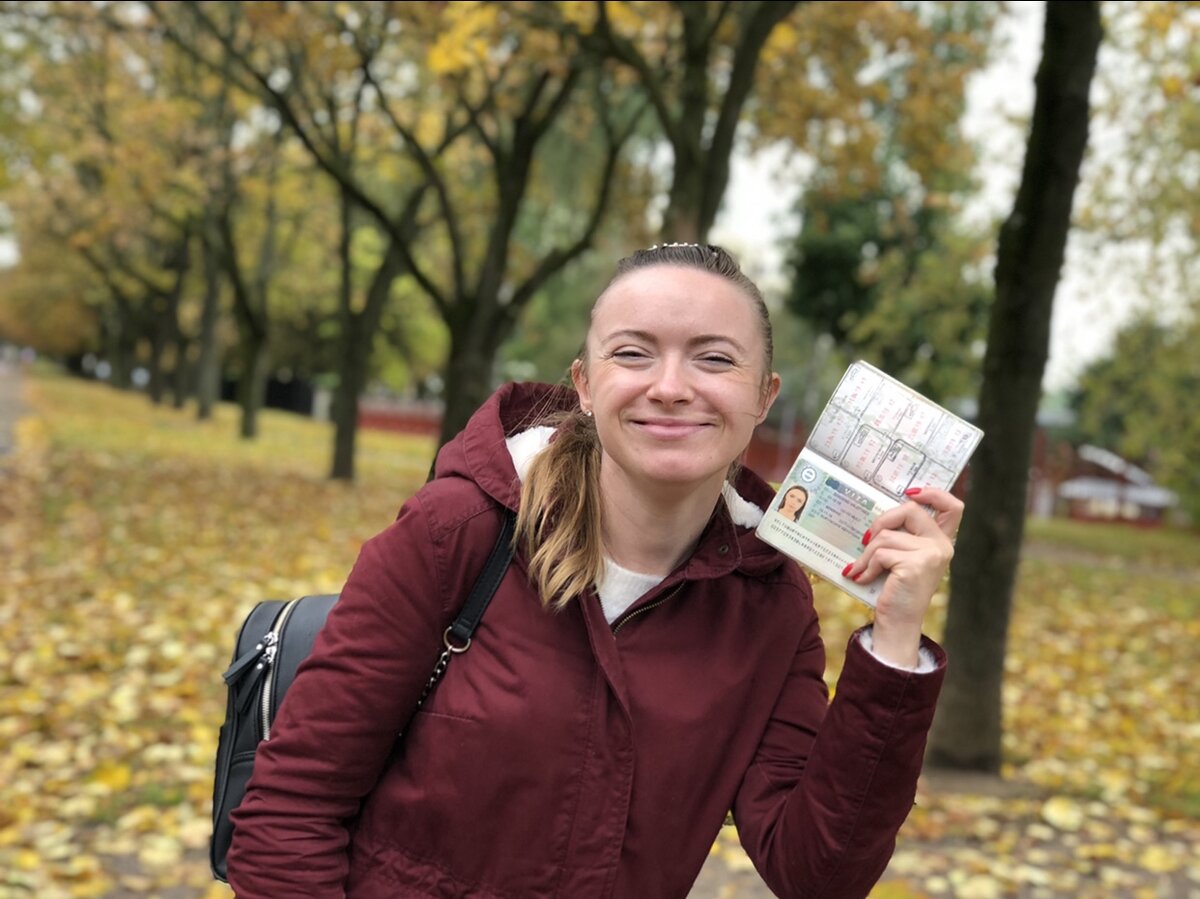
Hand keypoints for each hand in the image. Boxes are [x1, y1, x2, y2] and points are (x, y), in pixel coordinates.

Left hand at [843, 487, 962, 667]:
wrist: (897, 623)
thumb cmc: (895, 587)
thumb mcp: (901, 556)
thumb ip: (900, 535)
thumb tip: (878, 515)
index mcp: (940, 541)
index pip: (953, 506)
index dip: (934, 493)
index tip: (911, 492)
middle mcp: (942, 546)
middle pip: (910, 509)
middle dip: (881, 521)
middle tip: (866, 540)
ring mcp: (932, 554)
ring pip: (887, 535)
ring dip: (867, 553)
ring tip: (860, 568)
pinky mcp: (916, 565)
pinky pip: (881, 553)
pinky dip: (867, 565)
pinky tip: (863, 577)